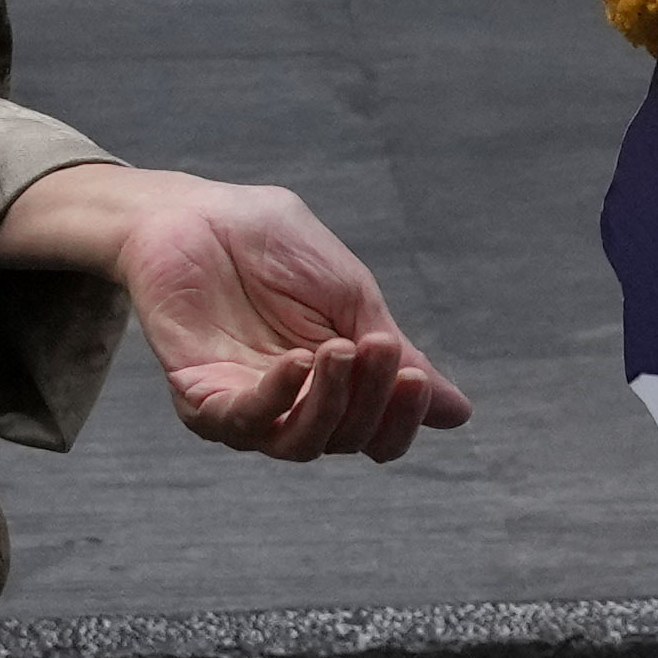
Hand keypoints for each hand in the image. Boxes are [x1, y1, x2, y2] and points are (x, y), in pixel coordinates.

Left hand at [0, 159, 471, 460]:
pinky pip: (241, 423)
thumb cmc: (275, 248)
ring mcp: (246, 404)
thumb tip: (458, 414)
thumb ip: (395, 356)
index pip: (376, 434)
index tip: (413, 376)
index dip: (402, 418)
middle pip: (345, 442)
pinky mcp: (199, 395)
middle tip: (379, 349)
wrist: (201, 212)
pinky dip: (277, 398)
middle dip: (372, 401)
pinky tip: (298, 362)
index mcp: (335, 385)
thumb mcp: (352, 299)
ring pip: (297, 445)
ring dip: (329, 404)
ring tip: (339, 352)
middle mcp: (292, 405)